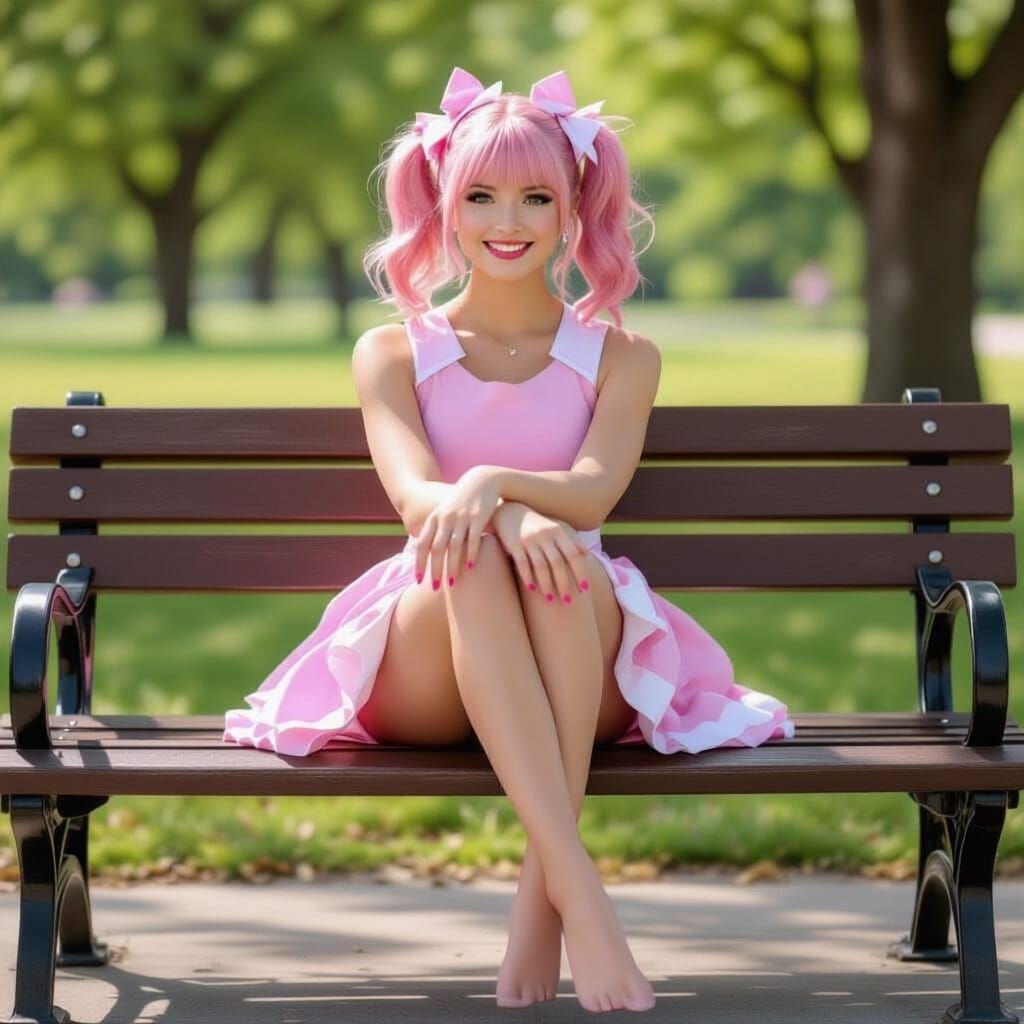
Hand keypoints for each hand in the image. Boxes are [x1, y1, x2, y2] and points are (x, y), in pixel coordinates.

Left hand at [414, 465, 503, 588]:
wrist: (482, 480)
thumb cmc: (462, 501)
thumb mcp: (444, 512)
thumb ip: (434, 529)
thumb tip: (421, 550)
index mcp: (434, 518)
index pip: (422, 544)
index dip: (419, 563)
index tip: (418, 581)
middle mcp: (445, 518)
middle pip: (436, 549)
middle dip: (434, 570)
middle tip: (434, 588)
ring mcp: (462, 518)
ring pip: (454, 547)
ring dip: (451, 567)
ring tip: (451, 585)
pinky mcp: (478, 518)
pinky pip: (473, 540)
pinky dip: (471, 554)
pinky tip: (470, 568)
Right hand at [492, 502, 591, 604]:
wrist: (509, 512)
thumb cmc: (536, 525)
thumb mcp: (555, 528)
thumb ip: (570, 540)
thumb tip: (586, 554)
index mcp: (558, 532)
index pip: (573, 554)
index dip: (580, 572)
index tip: (585, 590)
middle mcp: (545, 535)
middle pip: (558, 563)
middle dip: (564, 584)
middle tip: (569, 602)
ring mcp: (529, 539)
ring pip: (540, 566)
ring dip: (546, 585)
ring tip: (551, 600)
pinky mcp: (514, 544)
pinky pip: (522, 563)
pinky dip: (527, 577)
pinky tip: (532, 589)